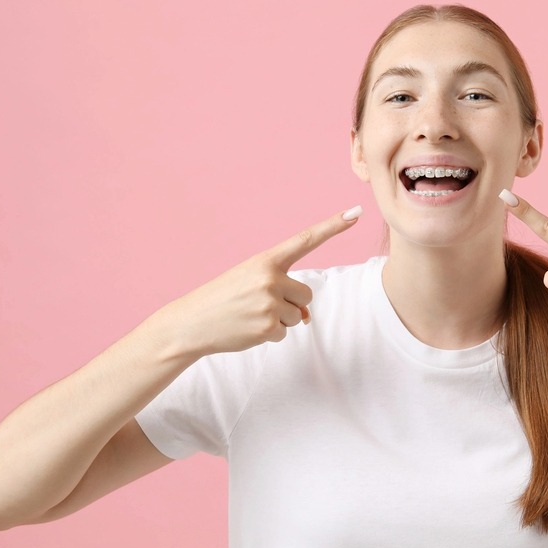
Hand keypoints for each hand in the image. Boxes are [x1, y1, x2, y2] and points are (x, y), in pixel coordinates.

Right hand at [161, 206, 361, 356]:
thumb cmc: (223, 300)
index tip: (356, 212)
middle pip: (306, 294)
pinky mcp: (268, 327)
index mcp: (265, 260)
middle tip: (259, 305)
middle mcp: (270, 278)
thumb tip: (306, 316)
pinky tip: (248, 329)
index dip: (332, 226)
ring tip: (250, 316)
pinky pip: (285, 334)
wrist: (190, 323)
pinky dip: (270, 335)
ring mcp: (270, 303)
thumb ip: (281, 290)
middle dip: (291, 304)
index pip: (305, 239)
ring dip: (279, 321)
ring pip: (297, 316)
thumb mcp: (250, 283)